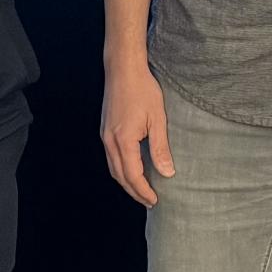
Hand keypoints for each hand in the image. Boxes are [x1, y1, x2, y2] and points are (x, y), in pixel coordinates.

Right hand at [102, 56, 175, 206]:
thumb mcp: (157, 119)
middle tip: (150, 201)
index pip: (133, 176)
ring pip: (113, 168)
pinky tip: (132, 169)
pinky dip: (121, 169)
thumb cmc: (142, 89)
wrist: (123, 69)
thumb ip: (161, 148)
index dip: (144, 191)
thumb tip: (167, 173)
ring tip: (141, 190)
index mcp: (123, 140)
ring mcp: (105, 135)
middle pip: (120, 176)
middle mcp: (109, 141)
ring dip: (126, 182)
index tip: (155, 201)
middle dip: (134, 191)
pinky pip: (111, 157)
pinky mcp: (105, 130)